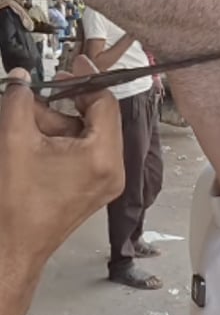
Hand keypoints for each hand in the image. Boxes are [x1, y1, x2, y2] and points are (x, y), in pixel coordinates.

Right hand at [0, 56, 123, 277]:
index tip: (70, 66)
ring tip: (25, 121)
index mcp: (103, 156)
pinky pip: (85, 153)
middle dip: (65, 104)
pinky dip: (62, 142)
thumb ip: (18, 102)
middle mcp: (114, 169)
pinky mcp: (95, 189)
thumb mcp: (14, 141)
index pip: (105, 104)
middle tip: (37, 94)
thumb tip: (20, 77)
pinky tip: (33, 140)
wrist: (9, 248)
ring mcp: (107, 181)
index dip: (86, 80)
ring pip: (88, 136)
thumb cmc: (13, 202)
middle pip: (97, 119)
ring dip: (58, 123)